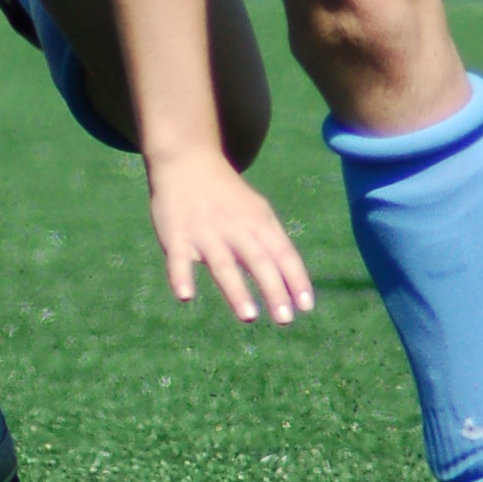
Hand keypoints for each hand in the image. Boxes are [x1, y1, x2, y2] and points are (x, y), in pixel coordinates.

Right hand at [147, 150, 315, 327]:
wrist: (187, 161)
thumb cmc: (227, 195)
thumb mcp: (257, 211)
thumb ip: (274, 242)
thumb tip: (294, 283)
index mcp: (258, 221)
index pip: (282, 253)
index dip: (295, 278)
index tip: (305, 306)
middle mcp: (234, 228)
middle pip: (258, 260)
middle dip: (273, 290)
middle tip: (285, 320)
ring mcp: (204, 232)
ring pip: (223, 264)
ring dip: (236, 290)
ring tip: (249, 317)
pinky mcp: (176, 235)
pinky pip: (178, 259)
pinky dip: (180, 276)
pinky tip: (186, 296)